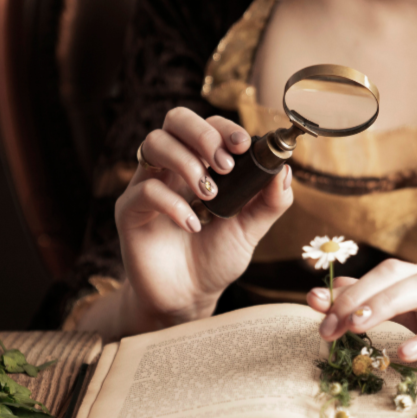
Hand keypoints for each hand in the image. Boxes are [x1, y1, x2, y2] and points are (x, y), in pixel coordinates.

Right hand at [115, 108, 292, 334]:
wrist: (189, 298)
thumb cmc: (216, 259)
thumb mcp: (250, 230)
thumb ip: (269, 202)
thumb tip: (285, 169)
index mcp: (202, 164)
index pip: (208, 124)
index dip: (224, 127)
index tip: (243, 145)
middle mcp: (173, 168)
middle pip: (175, 119)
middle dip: (202, 134)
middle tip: (224, 166)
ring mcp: (149, 185)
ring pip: (154, 144)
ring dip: (186, 162)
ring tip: (209, 195)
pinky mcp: (130, 211)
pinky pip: (145, 190)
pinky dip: (172, 203)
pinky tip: (192, 225)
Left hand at [304, 259, 416, 369]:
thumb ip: (390, 307)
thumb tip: (339, 301)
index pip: (379, 275)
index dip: (343, 289)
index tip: (310, 306)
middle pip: (393, 274)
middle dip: (355, 297)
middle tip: (326, 327)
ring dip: (384, 305)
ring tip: (354, 326)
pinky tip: (406, 354)